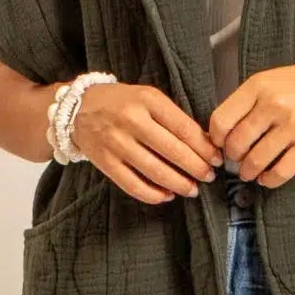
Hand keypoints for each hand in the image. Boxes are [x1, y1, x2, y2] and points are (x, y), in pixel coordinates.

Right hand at [73, 82, 222, 203]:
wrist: (77, 108)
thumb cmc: (121, 102)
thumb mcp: (148, 98)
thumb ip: (173, 117)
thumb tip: (205, 143)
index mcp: (147, 100)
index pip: (184, 128)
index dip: (204, 147)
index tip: (217, 159)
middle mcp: (131, 120)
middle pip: (172, 151)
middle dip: (196, 167)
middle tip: (209, 177)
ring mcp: (116, 143)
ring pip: (155, 171)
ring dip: (179, 184)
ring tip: (192, 190)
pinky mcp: (105, 162)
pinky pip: (133, 185)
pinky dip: (153, 195)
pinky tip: (167, 196)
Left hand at [210, 54, 294, 187]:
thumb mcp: (275, 79)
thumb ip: (250, 100)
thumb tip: (225, 129)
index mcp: (259, 86)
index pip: (221, 120)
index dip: (215, 139)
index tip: (219, 145)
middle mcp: (274, 105)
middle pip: (236, 144)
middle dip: (232, 158)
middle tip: (235, 160)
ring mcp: (293, 126)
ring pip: (256, 161)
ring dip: (247, 172)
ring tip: (248, 172)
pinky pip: (281, 172)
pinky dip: (269, 180)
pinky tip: (267, 177)